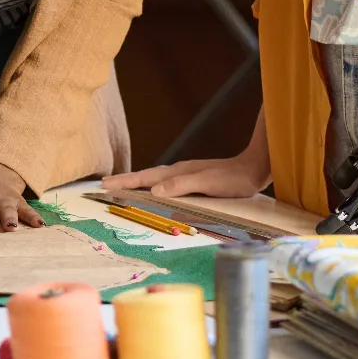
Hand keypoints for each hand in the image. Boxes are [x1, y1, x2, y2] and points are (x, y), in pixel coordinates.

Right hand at [105, 154, 270, 200]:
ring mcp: (186, 173)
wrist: (254, 168)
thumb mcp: (208, 184)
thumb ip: (182, 185)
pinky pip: (165, 181)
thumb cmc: (233, 179)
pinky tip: (154, 189)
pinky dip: (152, 184)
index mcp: (178, 173)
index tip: (105, 184)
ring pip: (154, 177)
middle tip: (104, 184)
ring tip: (122, 186)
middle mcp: (179, 171)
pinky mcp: (193, 178)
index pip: (145, 178)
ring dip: (137, 182)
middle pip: (145, 175)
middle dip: (125, 180)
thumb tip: (154, 190)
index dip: (125, 181)